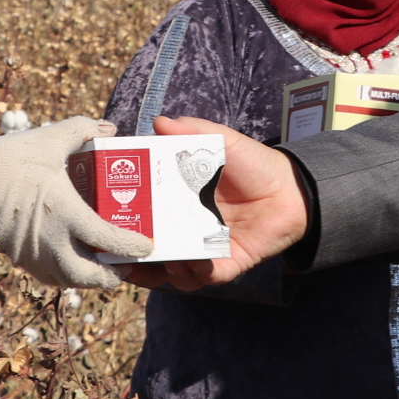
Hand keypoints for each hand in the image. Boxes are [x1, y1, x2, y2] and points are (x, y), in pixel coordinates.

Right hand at [0, 117, 153, 290]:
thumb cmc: (9, 160)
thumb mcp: (49, 140)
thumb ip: (83, 130)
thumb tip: (110, 129)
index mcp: (65, 211)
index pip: (107, 238)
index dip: (131, 246)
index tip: (147, 247)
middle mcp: (52, 240)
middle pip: (88, 275)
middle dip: (111, 277)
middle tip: (125, 268)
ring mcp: (33, 253)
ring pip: (68, 280)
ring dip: (88, 278)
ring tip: (102, 268)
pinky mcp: (18, 256)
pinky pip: (48, 276)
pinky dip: (65, 275)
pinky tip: (71, 263)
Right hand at [117, 117, 306, 291]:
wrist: (292, 187)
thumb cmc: (253, 164)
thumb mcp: (220, 141)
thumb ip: (192, 131)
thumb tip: (159, 122)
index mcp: (178, 206)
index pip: (143, 220)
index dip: (124, 224)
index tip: (107, 219)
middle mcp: (188, 233)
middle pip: (152, 254)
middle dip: (133, 258)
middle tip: (119, 251)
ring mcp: (206, 251)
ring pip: (174, 273)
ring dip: (161, 270)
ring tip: (156, 256)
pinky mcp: (228, 264)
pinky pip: (207, 276)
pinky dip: (197, 272)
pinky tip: (191, 260)